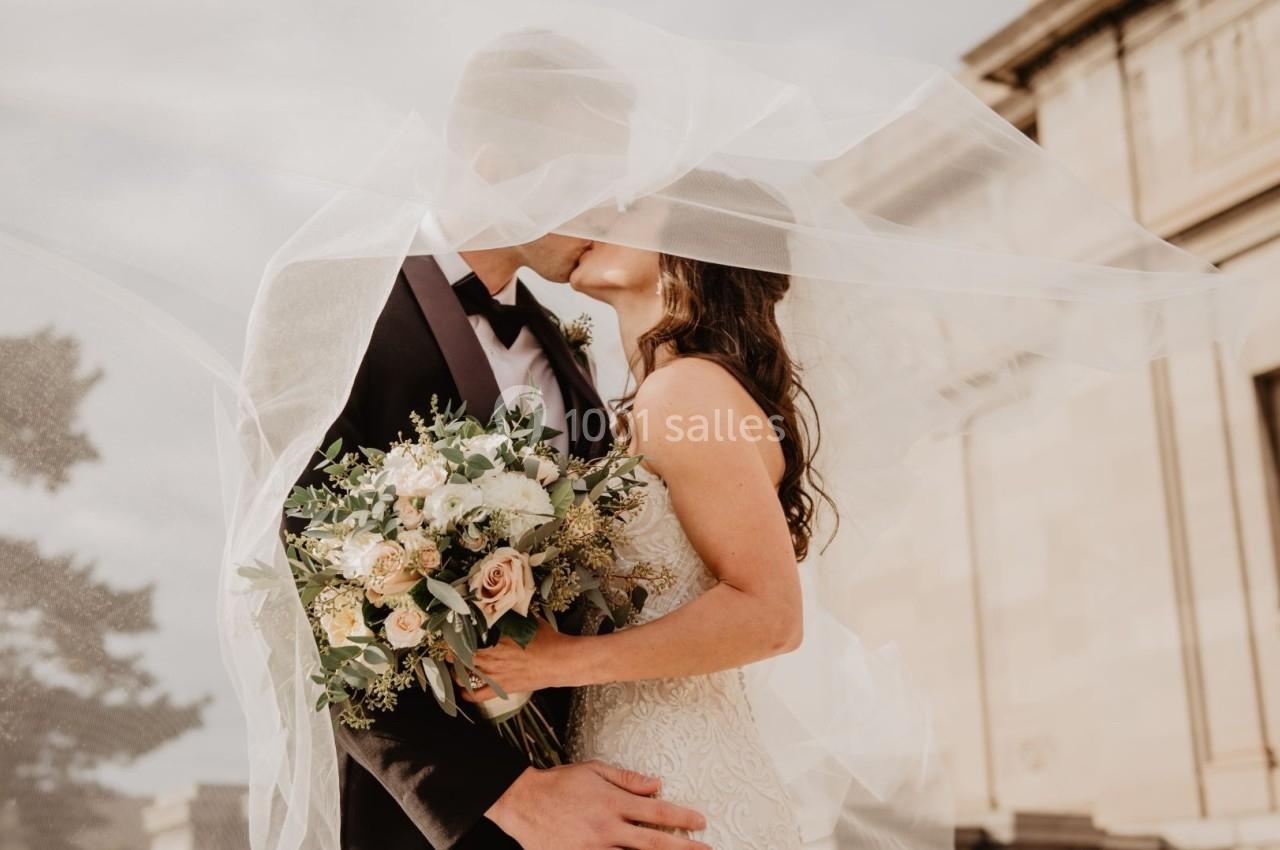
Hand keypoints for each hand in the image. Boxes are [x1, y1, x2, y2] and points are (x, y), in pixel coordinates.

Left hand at [460, 619, 581, 700]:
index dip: (455, 636)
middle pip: (461, 656)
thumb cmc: (548, 640)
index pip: (467, 638)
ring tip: (454, 667)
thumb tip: (507, 608)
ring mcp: (495, 674)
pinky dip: (467, 693)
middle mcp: (492, 657)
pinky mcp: (502, 688)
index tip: (451, 634)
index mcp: (497, 638)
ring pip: (464, 675)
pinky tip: (462, 689)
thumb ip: (515, 617)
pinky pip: (478, 695)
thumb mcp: (530, 621)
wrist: (560, 662)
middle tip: (449, 650)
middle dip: (452, 653)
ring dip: (455, 671)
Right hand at [486, 762, 709, 849]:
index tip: (700, 822)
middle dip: (683, 849)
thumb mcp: (594, 770)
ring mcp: (594, 849)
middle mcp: (607, 829)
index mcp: (613, 803)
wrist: (522, 803)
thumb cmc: (558, 784)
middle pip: (653, 844)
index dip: (682, 818)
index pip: (657, 812)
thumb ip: (627, 779)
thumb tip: (656, 784)